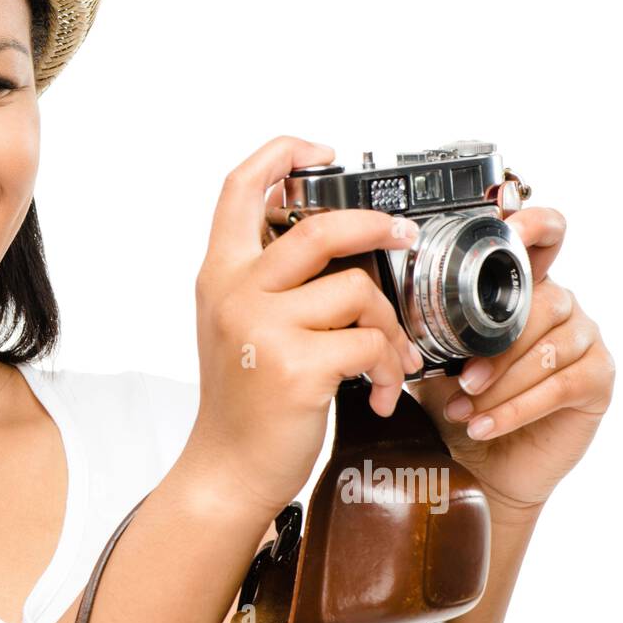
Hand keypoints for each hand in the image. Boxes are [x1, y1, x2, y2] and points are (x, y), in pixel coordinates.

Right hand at [189, 136, 423, 517]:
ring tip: (388, 360)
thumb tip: (337, 242)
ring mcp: (263, 328)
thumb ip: (270, 281)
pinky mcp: (296, 368)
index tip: (321, 152)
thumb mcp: (238, 325)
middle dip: (376, 227)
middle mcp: (235, 293)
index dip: (281, 154)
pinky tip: (379, 392)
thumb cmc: (243, 401)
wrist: (227, 471)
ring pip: (358, 291)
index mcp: (220, 275)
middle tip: (402, 236)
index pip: (239, 188)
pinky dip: (387, 368)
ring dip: (389, 327)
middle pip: (319, 228)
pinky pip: (369, 345)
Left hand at [406, 204, 615, 516]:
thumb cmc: (460, 401)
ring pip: (547, 350)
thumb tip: (398, 304)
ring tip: (462, 409)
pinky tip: (483, 425)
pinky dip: (514, 409)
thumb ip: (434, 324)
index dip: (534, 224)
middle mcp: (561, 306)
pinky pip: (559, 387)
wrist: (481, 462)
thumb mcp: (437, 356)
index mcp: (523, 288)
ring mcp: (584, 341)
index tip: (511, 226)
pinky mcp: (597, 380)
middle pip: (542, 304)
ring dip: (500, 384)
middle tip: (460, 380)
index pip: (545, 236)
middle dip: (495, 348)